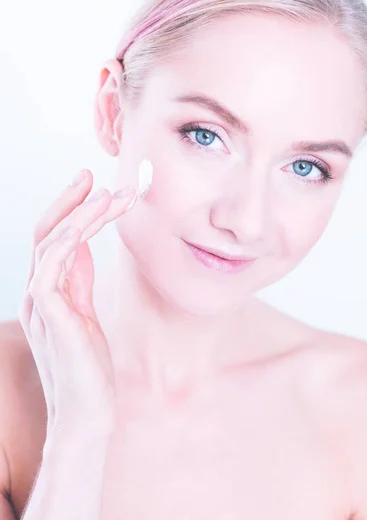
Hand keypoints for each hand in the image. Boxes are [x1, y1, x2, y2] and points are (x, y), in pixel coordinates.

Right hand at [18, 169, 136, 439]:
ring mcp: (40, 305)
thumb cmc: (88, 366)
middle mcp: (37, 294)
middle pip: (45, 234)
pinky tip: (87, 226)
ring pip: (50, 244)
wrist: (88, 413)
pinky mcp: (51, 318)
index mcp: (45, 292)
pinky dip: (67, 243)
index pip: (53, 239)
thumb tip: (82, 243)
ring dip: (79, 215)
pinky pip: (51, 269)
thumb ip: (79, 280)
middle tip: (91, 175)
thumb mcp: (85, 313)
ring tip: (108, 195)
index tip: (94, 187)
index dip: (70, 210)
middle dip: (69, 201)